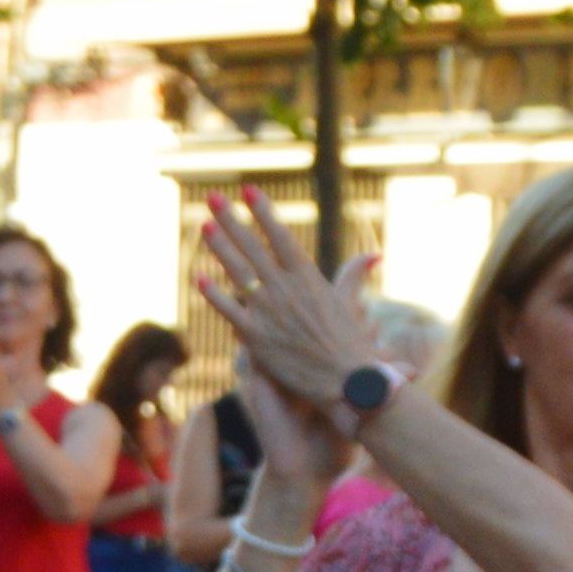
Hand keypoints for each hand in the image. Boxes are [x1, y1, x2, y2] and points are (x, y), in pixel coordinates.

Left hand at [191, 190, 384, 398]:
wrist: (348, 381)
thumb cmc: (353, 345)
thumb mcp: (351, 304)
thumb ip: (354, 276)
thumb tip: (374, 255)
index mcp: (308, 277)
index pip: (281, 236)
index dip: (263, 211)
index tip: (249, 190)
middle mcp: (285, 289)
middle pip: (252, 247)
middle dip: (232, 220)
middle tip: (213, 198)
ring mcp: (267, 311)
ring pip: (237, 271)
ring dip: (219, 246)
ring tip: (204, 225)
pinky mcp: (255, 337)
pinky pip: (228, 310)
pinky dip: (213, 293)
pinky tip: (198, 278)